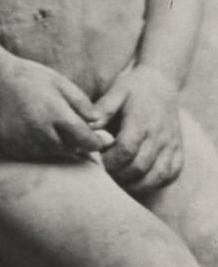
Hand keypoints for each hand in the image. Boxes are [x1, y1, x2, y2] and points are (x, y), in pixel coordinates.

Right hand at [0, 56, 105, 160]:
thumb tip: (99, 125)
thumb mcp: (61, 82)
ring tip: (49, 127)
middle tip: (71, 130)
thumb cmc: (31, 78)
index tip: (99, 139)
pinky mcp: (11, 147)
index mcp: (55, 113)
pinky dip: (38, 147)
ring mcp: (24, 141)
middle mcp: (39, 131)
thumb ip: (82, 104)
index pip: (85, 140)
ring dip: (56, 146)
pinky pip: (32, 155)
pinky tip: (33, 130)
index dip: (96, 142)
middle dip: (75, 144)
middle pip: (69, 150)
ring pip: (51, 155)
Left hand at [93, 64, 182, 193]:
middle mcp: (159, 135)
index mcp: (141, 120)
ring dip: (136, 183)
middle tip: (107, 169)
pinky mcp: (179, 152)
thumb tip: (88, 127)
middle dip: (119, 173)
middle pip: (139, 166)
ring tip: (120, 177)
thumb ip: (102, 110)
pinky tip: (139, 178)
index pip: (127, 149)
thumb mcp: (115, 92)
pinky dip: (154, 182)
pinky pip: (170, 176)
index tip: (100, 158)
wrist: (162, 83)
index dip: (111, 159)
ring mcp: (171, 146)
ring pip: (156, 176)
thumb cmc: (134, 89)